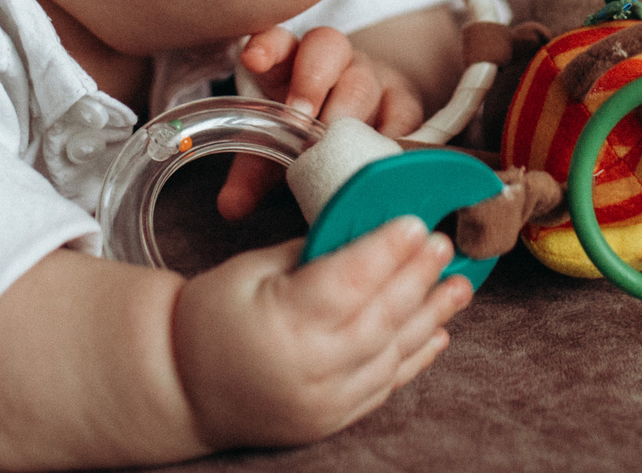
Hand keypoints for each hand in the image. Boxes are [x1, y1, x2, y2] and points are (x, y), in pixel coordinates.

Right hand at [172, 220, 469, 450]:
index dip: (385, 251)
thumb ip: (309, 251)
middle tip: (444, 244)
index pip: (346, 282)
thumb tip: (364, 225)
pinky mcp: (331, 421)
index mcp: (281, 323)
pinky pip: (383, 386)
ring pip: (390, 354)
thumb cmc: (210, 318)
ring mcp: (323, 401)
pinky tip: (437, 331)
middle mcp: (307, 369)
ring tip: (459, 286)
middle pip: (378, 317)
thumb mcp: (249, 268)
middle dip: (417, 277)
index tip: (415, 222)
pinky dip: (414, 358)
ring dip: (430, 317)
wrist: (182, 388)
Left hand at [219, 27, 426, 219]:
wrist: (365, 123)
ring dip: (348, 111)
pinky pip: (403, 111)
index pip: (279, 39)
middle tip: (301, 119)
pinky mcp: (405, 100)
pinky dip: (391, 133)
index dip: (268, 45)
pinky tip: (380, 153)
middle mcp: (333, 60)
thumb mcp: (277, 148)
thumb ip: (252, 173)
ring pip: (363, 80)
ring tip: (336, 142)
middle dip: (311, 82)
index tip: (254, 60)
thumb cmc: (311, 131)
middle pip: (326, 49)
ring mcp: (372, 75)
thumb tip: (229, 207)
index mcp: (291, 62)